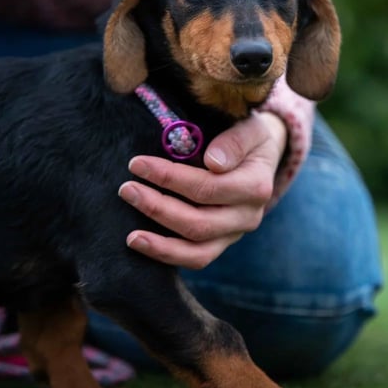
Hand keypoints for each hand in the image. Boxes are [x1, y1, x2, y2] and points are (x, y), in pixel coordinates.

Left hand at [118, 111, 287, 269]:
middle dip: (158, 208)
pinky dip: (167, 255)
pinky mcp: (221, 243)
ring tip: (130, 235)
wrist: (261, 158)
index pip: (209, 187)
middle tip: (126, 189)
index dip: (171, 178)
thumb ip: (234, 142)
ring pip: (197, 252)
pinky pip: (195, 259)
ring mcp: (235, 234)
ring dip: (160, 244)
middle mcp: (249, 216)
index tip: (137, 163)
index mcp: (256, 186)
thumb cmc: (249, 138)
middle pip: (199, 222)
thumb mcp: (250, 128)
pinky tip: (141, 245)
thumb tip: (213, 162)